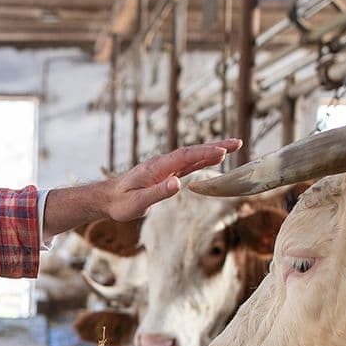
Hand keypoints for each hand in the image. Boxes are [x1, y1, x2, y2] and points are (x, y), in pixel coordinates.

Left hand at [101, 140, 241, 220]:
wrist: (107, 198)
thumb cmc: (120, 202)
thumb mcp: (137, 203)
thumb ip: (158, 193)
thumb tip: (178, 184)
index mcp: (157, 167)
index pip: (184, 157)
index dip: (204, 154)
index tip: (222, 152)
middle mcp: (163, 164)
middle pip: (193, 152)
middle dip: (215, 146)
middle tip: (238, 142)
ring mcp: (165, 168)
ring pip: (193, 157)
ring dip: (212, 151)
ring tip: (233, 146)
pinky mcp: (166, 174)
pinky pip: (189, 164)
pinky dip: (203, 160)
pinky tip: (215, 158)